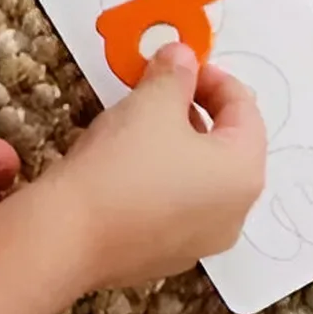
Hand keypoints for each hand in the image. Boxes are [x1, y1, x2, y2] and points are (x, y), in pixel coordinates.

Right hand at [50, 44, 267, 291]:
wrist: (67, 236)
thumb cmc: (123, 163)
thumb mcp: (153, 101)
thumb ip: (176, 73)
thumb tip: (182, 56)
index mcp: (244, 174)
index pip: (245, 110)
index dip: (214, 77)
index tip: (182, 64)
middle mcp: (234, 214)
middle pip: (226, 145)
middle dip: (197, 109)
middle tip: (161, 88)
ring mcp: (201, 242)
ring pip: (201, 177)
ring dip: (179, 142)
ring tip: (140, 122)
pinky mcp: (166, 257)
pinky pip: (175, 205)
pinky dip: (162, 178)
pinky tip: (127, 165)